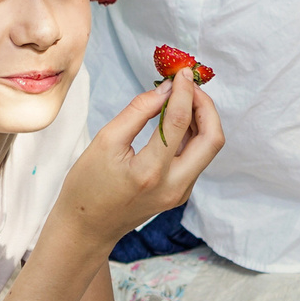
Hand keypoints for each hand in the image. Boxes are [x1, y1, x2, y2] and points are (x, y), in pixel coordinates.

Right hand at [54, 72, 224, 245]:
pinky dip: (193, 134)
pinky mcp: (182, 193)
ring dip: (201, 118)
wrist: (87, 228)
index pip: (178, 122)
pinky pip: (198, 157)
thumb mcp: (105, 141)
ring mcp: (181, 193)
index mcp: (150, 172)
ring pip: (209, 148)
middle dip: (205, 106)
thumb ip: (138, 111)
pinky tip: (176, 120)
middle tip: (189, 86)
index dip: (184, 91)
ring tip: (181, 97)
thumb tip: (166, 89)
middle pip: (212, 139)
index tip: (183, 72)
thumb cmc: (87, 185)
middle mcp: (173, 186)